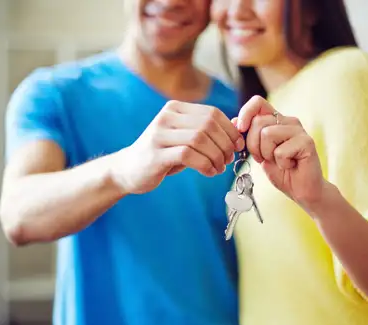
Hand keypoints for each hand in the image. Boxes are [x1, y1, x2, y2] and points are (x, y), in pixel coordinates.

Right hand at [113, 100, 244, 193]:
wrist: (128, 170)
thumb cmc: (163, 154)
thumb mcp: (186, 139)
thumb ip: (208, 131)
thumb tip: (238, 124)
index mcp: (175, 109)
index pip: (212, 113)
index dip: (230, 130)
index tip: (237, 146)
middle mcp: (166, 117)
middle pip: (208, 125)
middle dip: (225, 144)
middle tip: (228, 159)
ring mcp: (159, 135)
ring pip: (200, 139)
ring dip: (216, 156)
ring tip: (219, 168)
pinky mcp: (156, 154)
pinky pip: (188, 155)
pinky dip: (205, 165)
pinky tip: (209, 172)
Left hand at [236, 96, 324, 210]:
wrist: (301, 189)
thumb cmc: (281, 171)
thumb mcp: (259, 153)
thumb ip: (249, 137)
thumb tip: (233, 121)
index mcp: (277, 120)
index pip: (258, 102)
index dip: (245, 113)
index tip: (240, 129)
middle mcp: (289, 121)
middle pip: (258, 122)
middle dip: (254, 145)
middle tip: (266, 158)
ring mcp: (299, 130)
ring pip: (267, 134)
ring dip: (267, 154)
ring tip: (279, 161)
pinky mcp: (307, 142)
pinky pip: (280, 151)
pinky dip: (281, 163)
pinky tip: (291, 165)